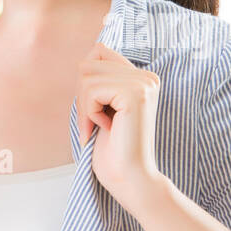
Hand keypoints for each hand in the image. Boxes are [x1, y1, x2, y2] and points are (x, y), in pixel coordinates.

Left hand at [74, 42, 166, 209]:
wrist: (130, 179)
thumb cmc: (113, 150)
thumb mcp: (104, 107)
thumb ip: (100, 81)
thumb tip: (82, 60)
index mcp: (143, 78)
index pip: (99, 52)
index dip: (86, 80)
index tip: (96, 110)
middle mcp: (148, 76)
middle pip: (88, 64)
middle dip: (82, 96)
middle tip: (96, 123)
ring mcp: (144, 83)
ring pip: (86, 77)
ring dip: (85, 107)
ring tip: (100, 127)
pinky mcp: (135, 94)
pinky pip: (91, 90)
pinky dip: (90, 113)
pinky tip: (107, 128)